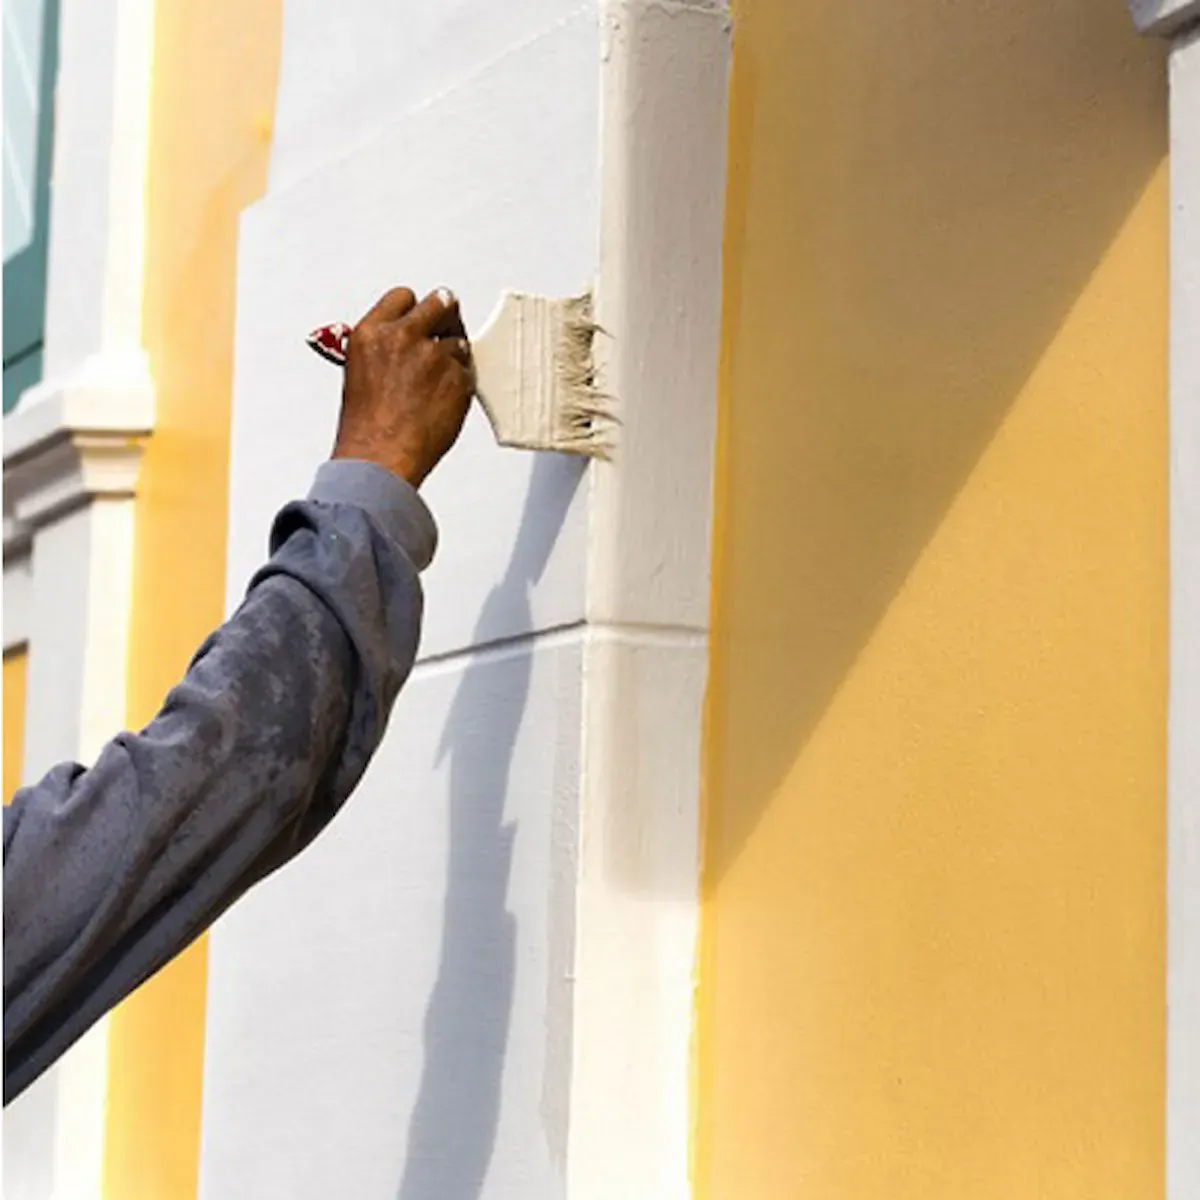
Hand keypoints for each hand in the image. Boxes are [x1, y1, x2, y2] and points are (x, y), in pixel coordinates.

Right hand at [331, 286, 473, 487]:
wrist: (381, 456)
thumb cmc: (366, 428)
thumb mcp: (359, 373)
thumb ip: (384, 350)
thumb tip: (401, 345)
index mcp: (372, 333)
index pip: (403, 297)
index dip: (416, 307)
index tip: (422, 315)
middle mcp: (404, 336)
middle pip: (440, 303)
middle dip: (446, 315)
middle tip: (447, 329)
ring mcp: (434, 355)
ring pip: (459, 340)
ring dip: (454, 356)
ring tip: (438, 382)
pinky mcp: (458, 377)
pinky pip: (468, 370)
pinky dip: (461, 382)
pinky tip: (445, 399)